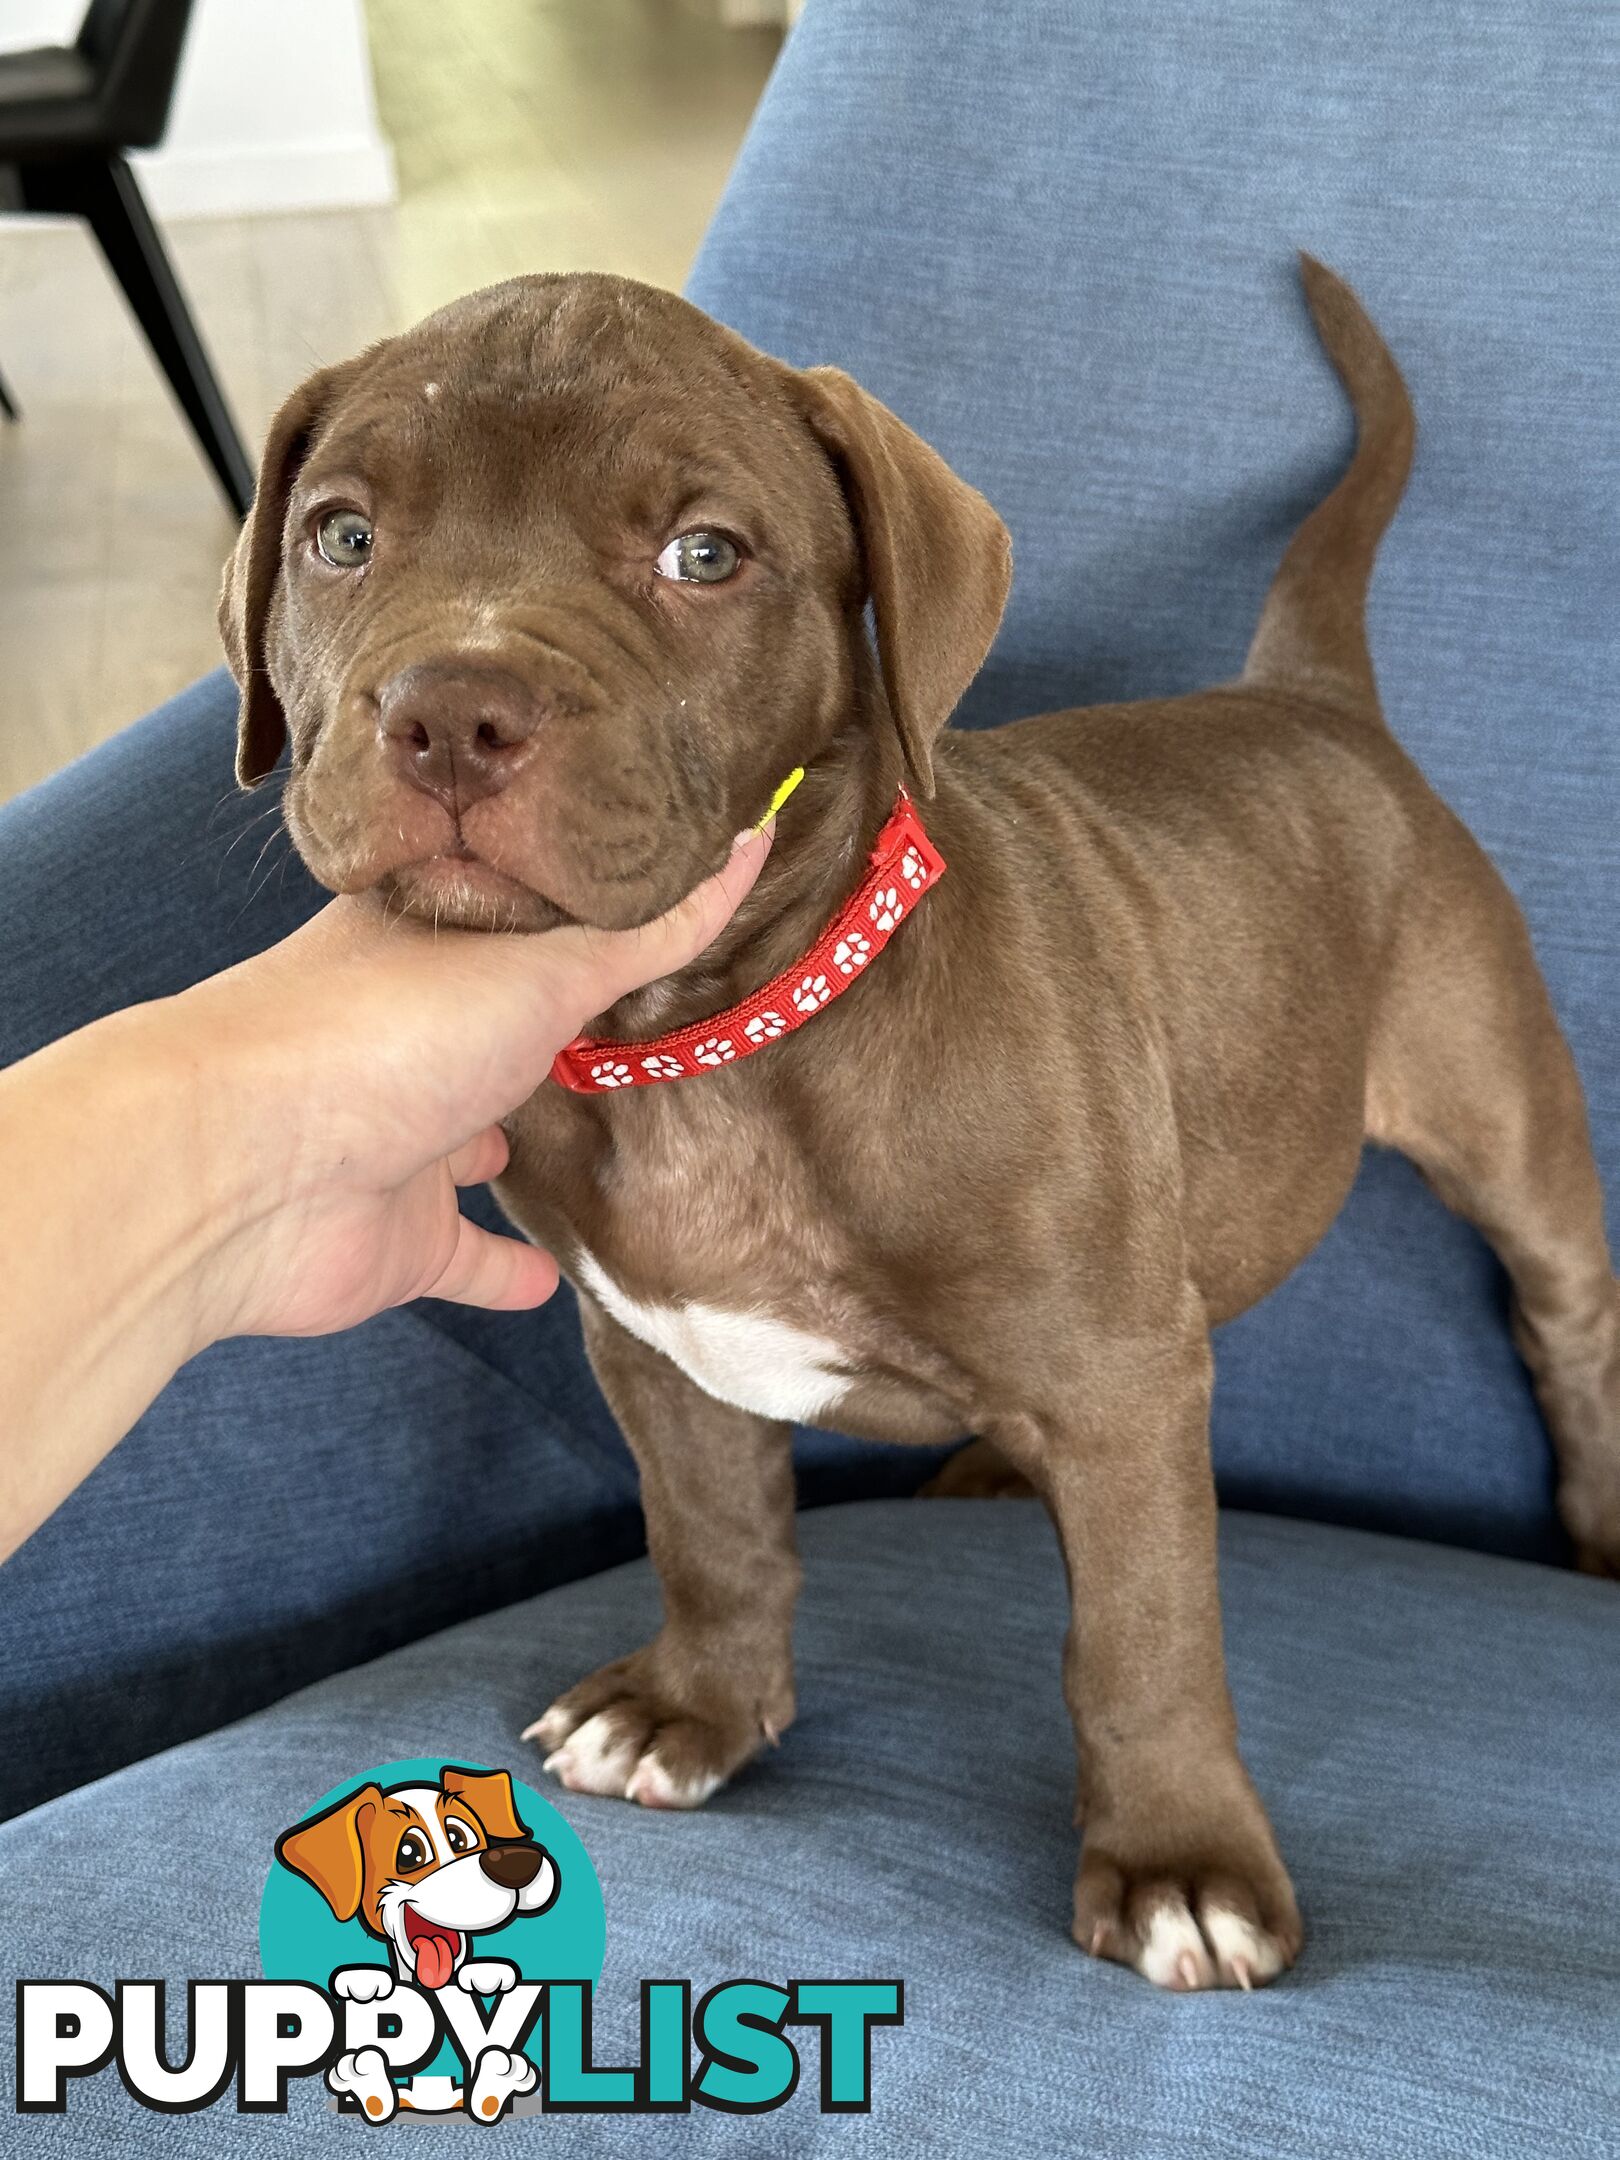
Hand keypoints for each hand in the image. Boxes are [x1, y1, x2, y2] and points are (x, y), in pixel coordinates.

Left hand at [161, 823, 773, 1346]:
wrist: (244, 1169)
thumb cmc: (384, 1031)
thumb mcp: (543, 962)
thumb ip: (650, 927)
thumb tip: (752, 841)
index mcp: (427, 945)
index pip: (516, 920)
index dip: (577, 913)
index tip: (647, 906)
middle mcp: (407, 1037)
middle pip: (494, 1031)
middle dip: (547, 1031)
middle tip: (633, 1020)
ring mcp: (397, 1142)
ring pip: (472, 1144)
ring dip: (513, 1142)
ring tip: (588, 1132)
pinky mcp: (395, 1242)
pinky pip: (464, 1258)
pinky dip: (503, 1268)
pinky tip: (550, 1278)